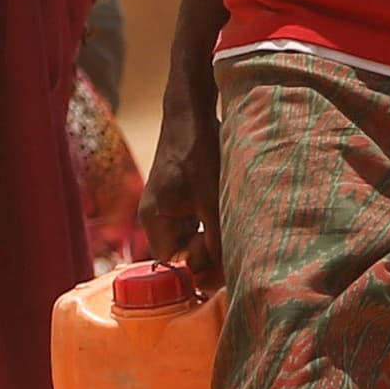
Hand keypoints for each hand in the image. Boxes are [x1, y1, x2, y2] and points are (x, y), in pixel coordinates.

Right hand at [140, 59, 220, 275]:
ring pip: (192, 238)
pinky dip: (211, 225)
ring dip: (212, 239)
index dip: (198, 271)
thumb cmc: (197, 154)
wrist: (190, 114)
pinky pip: (195, 223)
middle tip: (235, 248)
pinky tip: (228, 216)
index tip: (225, 269)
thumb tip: (224, 274)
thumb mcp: (211, 201)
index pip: (173, 264)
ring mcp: (167, 208)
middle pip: (182, 253)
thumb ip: (215, 240)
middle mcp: (156, 218)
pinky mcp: (179, 198)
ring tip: (233, 231)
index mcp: (155, 221)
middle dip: (208, 255)